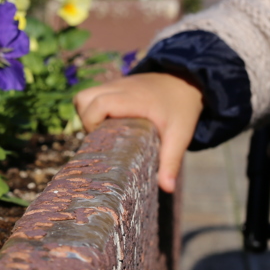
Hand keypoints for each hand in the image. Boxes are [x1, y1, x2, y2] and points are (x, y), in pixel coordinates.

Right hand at [75, 72, 203, 192]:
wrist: (186, 81)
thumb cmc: (182, 110)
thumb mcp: (179, 136)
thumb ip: (171, 160)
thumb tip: (168, 189)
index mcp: (132, 99)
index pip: (97, 104)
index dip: (92, 123)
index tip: (103, 140)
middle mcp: (119, 88)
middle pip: (83, 98)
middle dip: (86, 120)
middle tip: (102, 137)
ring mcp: (115, 84)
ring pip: (85, 95)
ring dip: (87, 113)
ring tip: (103, 130)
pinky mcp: (114, 86)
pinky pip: (92, 95)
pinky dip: (93, 109)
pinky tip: (109, 122)